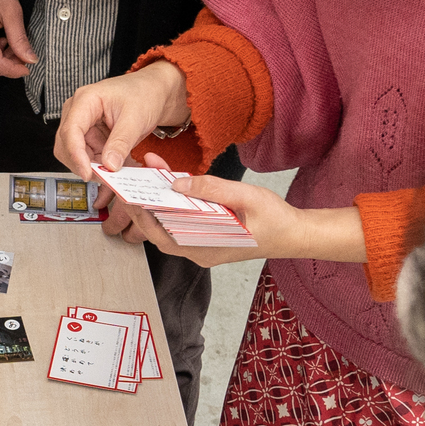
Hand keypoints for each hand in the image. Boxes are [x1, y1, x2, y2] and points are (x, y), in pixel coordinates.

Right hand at [53, 63, 189, 176]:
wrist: (152, 92)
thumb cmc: (144, 94)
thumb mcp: (136, 118)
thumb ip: (121, 142)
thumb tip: (109, 165)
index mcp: (85, 100)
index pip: (71, 131)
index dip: (76, 155)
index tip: (88, 173)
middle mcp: (78, 111)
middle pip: (66, 145)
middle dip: (82, 163)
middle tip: (104, 177)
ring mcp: (82, 124)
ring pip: (74, 154)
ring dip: (91, 166)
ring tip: (114, 170)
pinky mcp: (89, 136)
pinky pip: (87, 156)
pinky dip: (98, 165)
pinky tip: (114, 165)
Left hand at [111, 173, 367, 269]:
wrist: (295, 235)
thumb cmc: (275, 219)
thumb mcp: (245, 197)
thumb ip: (211, 190)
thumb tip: (177, 184)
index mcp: (203, 247)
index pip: (159, 231)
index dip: (141, 211)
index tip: (129, 190)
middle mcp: (197, 252)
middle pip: (158, 228)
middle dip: (145, 201)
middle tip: (136, 175)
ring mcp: (201, 248)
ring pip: (169, 225)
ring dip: (159, 201)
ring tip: (153, 173)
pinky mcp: (207, 240)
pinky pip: (182, 224)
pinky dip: (173, 205)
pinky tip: (174, 185)